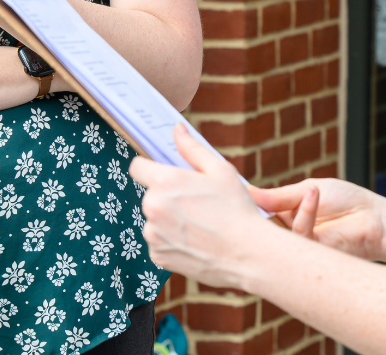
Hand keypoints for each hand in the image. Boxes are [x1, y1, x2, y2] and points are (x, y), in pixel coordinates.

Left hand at [130, 124, 267, 290]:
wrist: (248, 255)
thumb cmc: (237, 210)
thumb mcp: (220, 170)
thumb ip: (192, 148)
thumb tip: (177, 129)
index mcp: (165, 182)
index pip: (137, 167)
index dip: (150, 168)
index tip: (165, 176)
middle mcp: (152, 207)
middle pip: (150, 196)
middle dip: (167, 197)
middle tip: (197, 205)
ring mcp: (153, 234)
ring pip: (154, 221)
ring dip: (168, 222)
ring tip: (199, 227)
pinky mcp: (157, 257)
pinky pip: (159, 243)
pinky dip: (172, 243)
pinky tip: (196, 243)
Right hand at [250, 177, 385, 262]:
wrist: (375, 218)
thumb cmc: (347, 201)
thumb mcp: (306, 189)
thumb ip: (277, 196)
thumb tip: (247, 192)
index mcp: (285, 215)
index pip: (258, 212)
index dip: (246, 203)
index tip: (234, 189)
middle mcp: (289, 233)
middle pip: (260, 228)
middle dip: (253, 213)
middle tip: (245, 195)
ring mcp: (299, 246)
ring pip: (275, 236)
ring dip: (282, 209)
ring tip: (299, 188)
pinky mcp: (313, 255)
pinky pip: (299, 236)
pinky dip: (305, 213)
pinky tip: (312, 195)